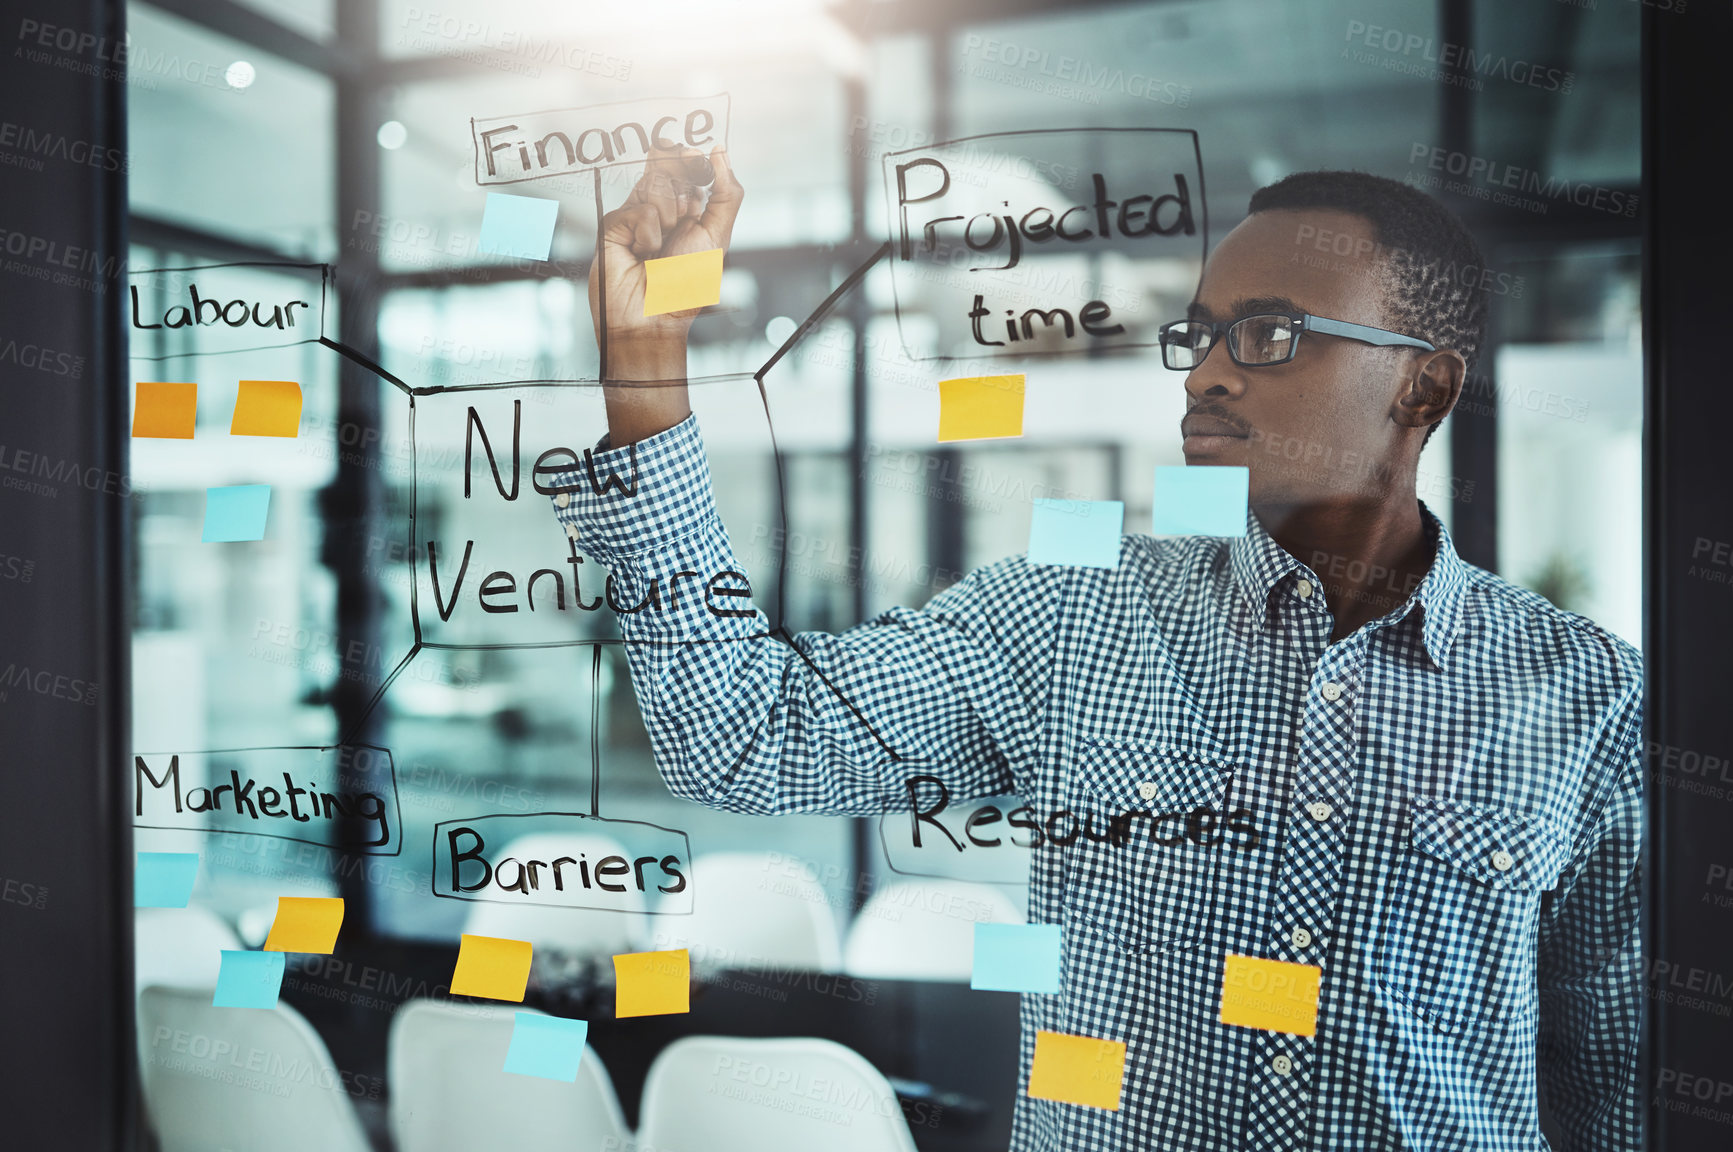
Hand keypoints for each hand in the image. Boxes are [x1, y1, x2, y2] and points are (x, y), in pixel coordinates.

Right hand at [589, 143, 743, 373]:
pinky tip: (641, 253)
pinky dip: (647, 234)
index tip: (697, 153)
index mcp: (690, 209)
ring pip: (654, 183)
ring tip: (660, 248)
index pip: (691, 164)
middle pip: (669, 165)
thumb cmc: (687, 285)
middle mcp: (663, 207)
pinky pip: (638, 209)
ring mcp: (636, 214)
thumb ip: (725, 192)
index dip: (694, 158)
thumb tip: (718, 148)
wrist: (653, 317)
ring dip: (667, 216)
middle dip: (682, 188)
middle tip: (681, 223)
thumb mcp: (718, 236)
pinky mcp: (614, 224)